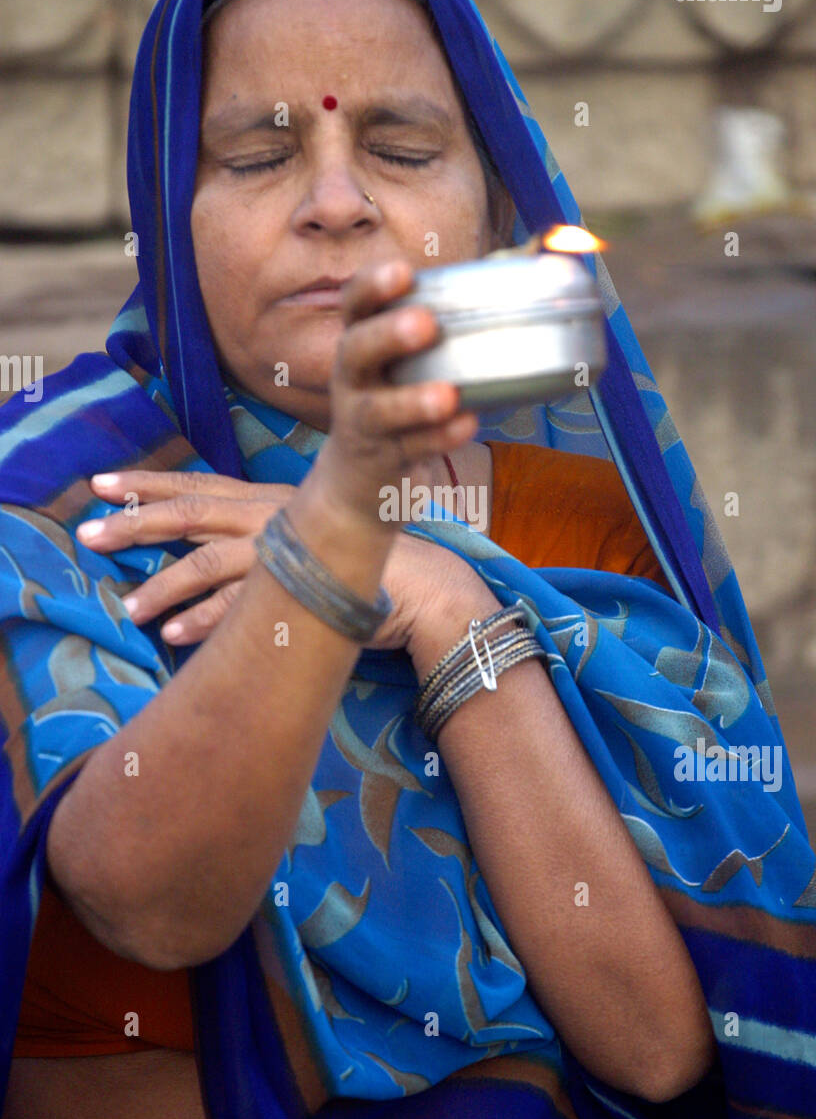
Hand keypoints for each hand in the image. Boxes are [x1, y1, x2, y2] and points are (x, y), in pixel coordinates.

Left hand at [76, 468, 482, 651]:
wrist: (425, 587)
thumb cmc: (365, 560)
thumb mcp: (307, 534)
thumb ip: (265, 534)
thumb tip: (217, 548)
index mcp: (271, 499)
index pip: (199, 485)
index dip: (148, 483)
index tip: (99, 484)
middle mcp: (273, 516)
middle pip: (192, 514)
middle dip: (135, 522)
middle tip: (87, 532)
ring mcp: (288, 551)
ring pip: (210, 563)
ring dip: (164, 587)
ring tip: (130, 609)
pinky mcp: (303, 590)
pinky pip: (244, 607)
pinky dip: (206, 620)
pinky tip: (176, 635)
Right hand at [310, 258, 479, 532]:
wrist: (363, 482)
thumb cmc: (404, 400)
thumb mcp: (415, 360)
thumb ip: (461, 317)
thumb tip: (536, 255)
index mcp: (362, 342)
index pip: (354, 304)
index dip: (372, 286)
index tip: (403, 272)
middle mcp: (353, 379)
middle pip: (356, 350)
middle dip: (388, 335)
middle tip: (426, 324)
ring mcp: (362, 422)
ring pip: (379, 411)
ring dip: (413, 401)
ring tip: (448, 395)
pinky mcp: (382, 460)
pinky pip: (410, 449)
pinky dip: (439, 439)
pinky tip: (466, 426)